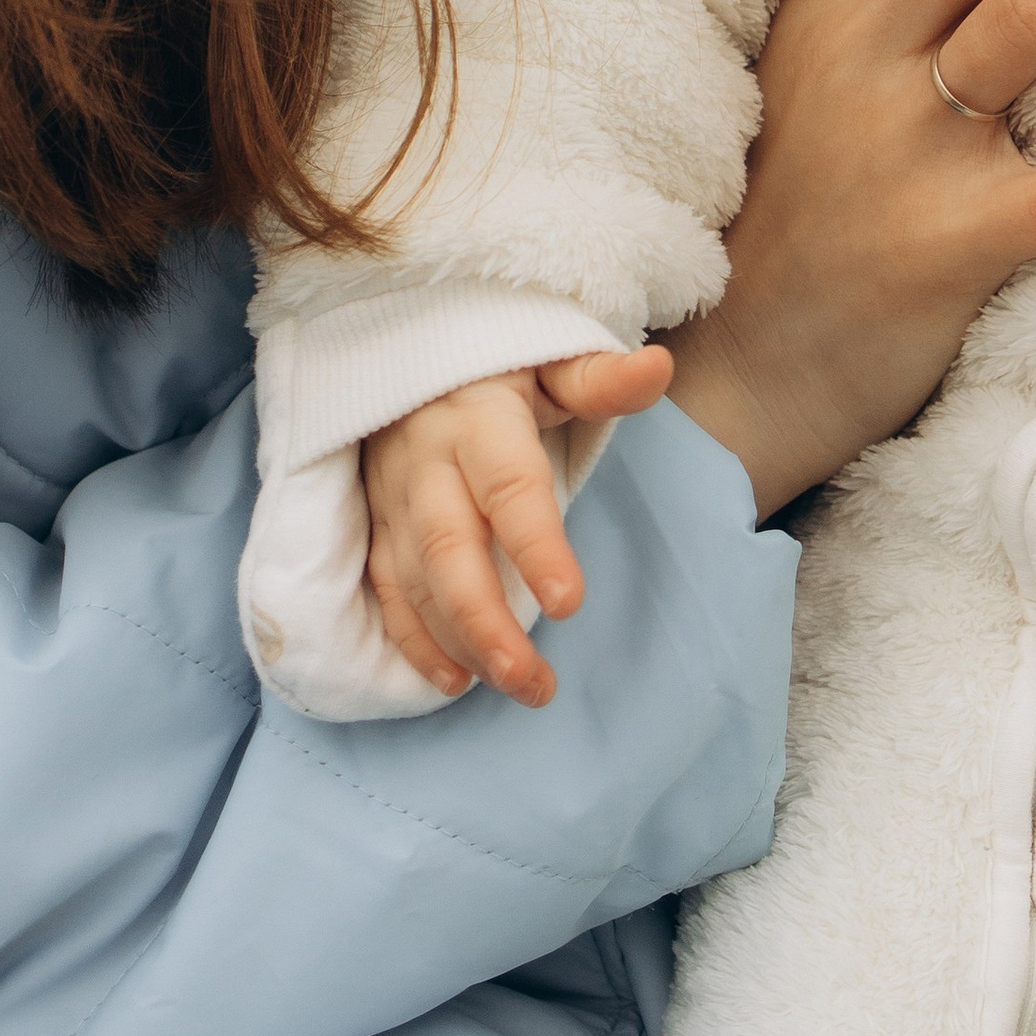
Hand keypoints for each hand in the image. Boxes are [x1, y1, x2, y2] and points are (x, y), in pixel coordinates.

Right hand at [362, 342, 672, 706]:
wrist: (400, 350)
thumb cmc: (496, 366)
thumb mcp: (549, 360)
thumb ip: (599, 378)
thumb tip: (659, 368)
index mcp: (478, 418)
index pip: (508, 487)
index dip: (536, 546)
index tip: (570, 604)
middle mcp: (426, 461)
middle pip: (449, 549)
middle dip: (487, 622)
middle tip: (534, 680)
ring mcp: (393, 496)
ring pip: (414, 580)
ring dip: (459, 642)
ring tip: (516, 684)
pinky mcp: (375, 523)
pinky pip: (385, 589)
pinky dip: (413, 640)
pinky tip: (455, 679)